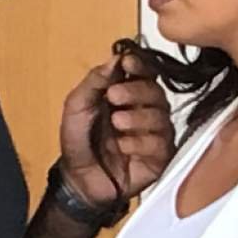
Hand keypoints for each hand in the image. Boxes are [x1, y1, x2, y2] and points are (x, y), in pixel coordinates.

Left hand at [57, 47, 176, 207]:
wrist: (78, 180)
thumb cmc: (78, 141)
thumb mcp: (76, 106)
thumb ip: (94, 81)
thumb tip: (116, 58)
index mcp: (127, 93)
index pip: (143, 72)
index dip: (139, 65)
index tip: (127, 64)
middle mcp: (145, 110)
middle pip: (155, 91)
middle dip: (135, 91)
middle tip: (113, 97)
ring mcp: (155, 133)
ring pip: (161, 116)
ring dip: (137, 117)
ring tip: (116, 123)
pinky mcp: (159, 157)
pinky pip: (161, 144)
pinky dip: (141, 143)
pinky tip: (123, 147)